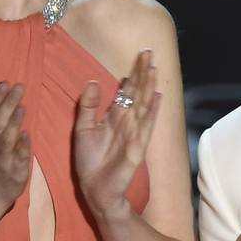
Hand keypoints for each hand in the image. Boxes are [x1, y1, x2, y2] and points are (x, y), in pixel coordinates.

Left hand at [73, 50, 160, 222]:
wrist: (95, 189)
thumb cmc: (90, 161)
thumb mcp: (82, 129)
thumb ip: (87, 106)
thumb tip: (92, 81)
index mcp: (114, 118)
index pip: (125, 91)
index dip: (131, 75)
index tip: (137, 57)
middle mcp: (126, 122)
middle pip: (137, 92)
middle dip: (142, 72)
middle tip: (148, 51)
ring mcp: (134, 133)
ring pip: (143, 104)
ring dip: (149, 85)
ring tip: (153, 67)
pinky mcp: (137, 146)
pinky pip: (146, 124)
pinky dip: (152, 110)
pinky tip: (158, 95)